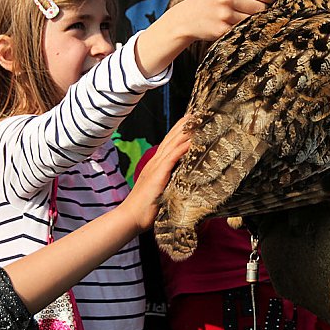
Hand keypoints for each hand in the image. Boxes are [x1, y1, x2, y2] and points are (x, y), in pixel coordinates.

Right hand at [125, 116, 191, 230]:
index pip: (170, 141)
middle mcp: (155, 162)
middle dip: (185, 124)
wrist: (131, 217)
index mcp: (156, 164)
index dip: (181, 129)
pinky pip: (171, 158)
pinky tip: (191, 141)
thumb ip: (171, 180)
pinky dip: (182, 148)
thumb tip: (185, 177)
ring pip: (172, 143)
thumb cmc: (147, 208)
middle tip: (198, 112)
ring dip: (186, 131)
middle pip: (171, 137)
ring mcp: (155, 167)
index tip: (194, 119)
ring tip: (198, 120)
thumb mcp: (162, 189)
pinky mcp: (157, 175)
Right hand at [166, 0, 276, 42]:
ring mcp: (225, 15)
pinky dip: (246, 30)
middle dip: (264, 12)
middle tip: (262, 15)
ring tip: (251, 21)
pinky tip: (242, 29)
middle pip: (261, 8)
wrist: (185, 18)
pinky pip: (244, 31)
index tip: (275, 4)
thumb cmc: (210, 0)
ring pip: (254, 20)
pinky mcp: (222, 30)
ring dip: (256, 22)